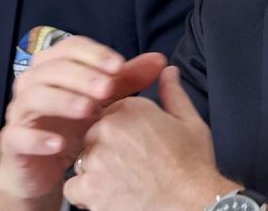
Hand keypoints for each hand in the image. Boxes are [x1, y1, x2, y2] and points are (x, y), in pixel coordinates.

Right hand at [0, 36, 166, 210]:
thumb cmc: (73, 125)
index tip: (120, 65)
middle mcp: (32, 83)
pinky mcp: (12, 141)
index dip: (94, 54)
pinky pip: (19, 136)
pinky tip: (61, 144)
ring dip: (63, 101)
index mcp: (53, 66)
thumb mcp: (104, 101)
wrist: (45, 166)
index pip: (70, 47)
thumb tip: (159, 61)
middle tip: (108, 88)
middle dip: (82, 76)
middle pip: (52, 68)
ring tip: (89, 110)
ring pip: (34, 96)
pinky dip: (39, 138)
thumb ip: (128, 79)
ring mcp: (19, 112)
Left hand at [63, 66, 235, 210]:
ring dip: (96, 170)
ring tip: (124, 181)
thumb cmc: (194, 167)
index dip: (120, 131)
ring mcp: (97, 158)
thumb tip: (168, 71)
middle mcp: (109, 128)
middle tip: (130, 165)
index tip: (134, 146)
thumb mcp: (190, 123)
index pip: (108, 112)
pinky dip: (86, 194)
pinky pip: (74, 186)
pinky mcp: (90, 187)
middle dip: (105, 148)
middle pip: (92, 135)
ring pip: (82, 160)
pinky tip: (111, 195)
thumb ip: (172, 93)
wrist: (193, 204)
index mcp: (131, 109)